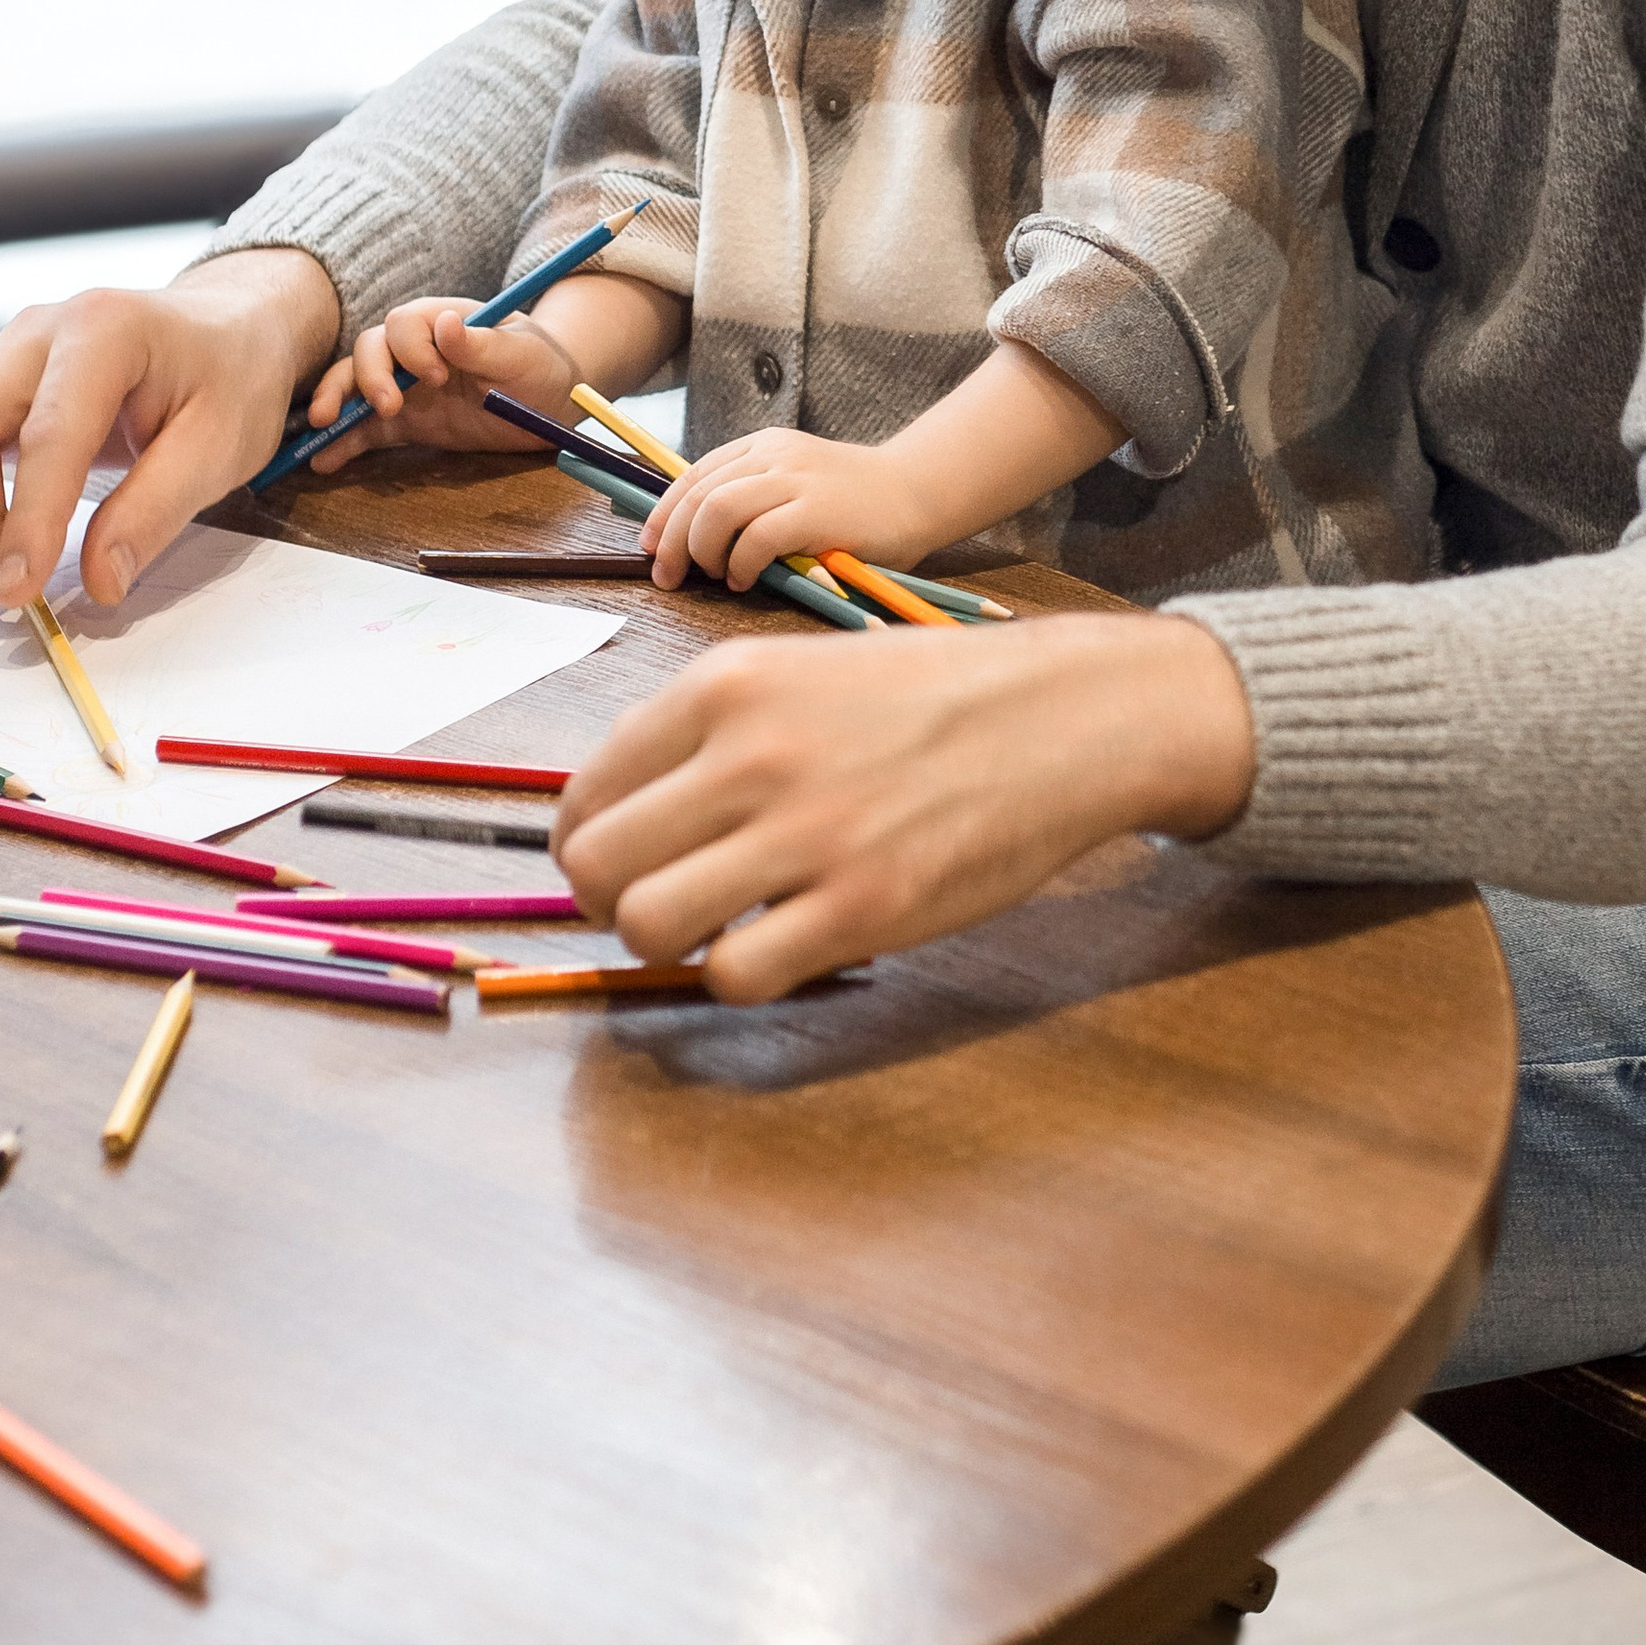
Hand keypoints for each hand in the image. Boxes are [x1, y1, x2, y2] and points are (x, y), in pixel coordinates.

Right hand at [0, 248, 339, 616]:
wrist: (225, 330)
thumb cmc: (229, 382)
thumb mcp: (222, 447)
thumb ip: (157, 512)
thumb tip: (100, 582)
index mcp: (107, 331)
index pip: (47, 433)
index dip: (26, 519)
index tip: (19, 590)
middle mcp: (38, 330)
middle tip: (10, 585)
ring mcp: (0, 349)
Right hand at [301, 302, 577, 472]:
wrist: (550, 404)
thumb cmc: (540, 366)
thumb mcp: (521, 354)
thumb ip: (482, 344)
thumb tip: (445, 323)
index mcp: (441, 321)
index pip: (404, 324)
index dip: (410, 349)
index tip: (437, 377)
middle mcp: (414, 349)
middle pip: (370, 351)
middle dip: (367, 377)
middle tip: (387, 407)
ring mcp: (405, 386)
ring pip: (355, 387)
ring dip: (335, 403)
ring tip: (321, 428)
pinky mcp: (404, 422)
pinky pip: (366, 430)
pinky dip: (343, 444)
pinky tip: (323, 461)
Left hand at [551, 609, 1258, 997]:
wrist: (1058, 717)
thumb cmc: (927, 696)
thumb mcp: (800, 670)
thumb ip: (707, 729)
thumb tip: (618, 804)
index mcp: (725, 687)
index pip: (587, 793)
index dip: (587, 846)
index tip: (618, 866)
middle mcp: (751, 755)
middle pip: (595, 864)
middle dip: (606, 902)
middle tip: (649, 910)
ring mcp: (807, 833)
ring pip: (648, 925)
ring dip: (662, 944)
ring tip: (708, 931)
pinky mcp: (863, 907)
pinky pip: (738, 974)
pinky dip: (740, 973)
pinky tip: (777, 945)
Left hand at [639, 426, 931, 590]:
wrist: (918, 491)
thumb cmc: (854, 502)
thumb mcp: (795, 483)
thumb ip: (753, 499)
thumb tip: (694, 537)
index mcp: (763, 447)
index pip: (693, 475)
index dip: (663, 513)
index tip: (650, 546)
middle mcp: (774, 456)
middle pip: (698, 496)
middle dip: (672, 541)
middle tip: (668, 576)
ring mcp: (796, 480)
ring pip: (718, 511)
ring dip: (703, 551)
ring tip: (716, 575)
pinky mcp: (816, 511)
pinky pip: (756, 538)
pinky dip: (740, 564)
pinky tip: (746, 580)